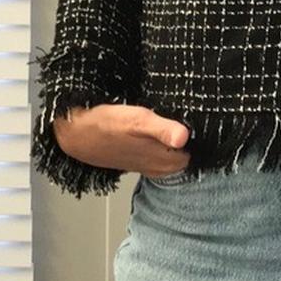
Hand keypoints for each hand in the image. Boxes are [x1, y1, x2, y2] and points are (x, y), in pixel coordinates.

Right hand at [52, 103, 190, 177]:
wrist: (76, 133)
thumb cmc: (107, 125)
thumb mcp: (137, 122)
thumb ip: (162, 129)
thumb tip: (184, 136)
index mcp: (168, 161)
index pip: (202, 152)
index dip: (203, 135)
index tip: (202, 118)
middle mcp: (163, 167)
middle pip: (191, 152)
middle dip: (193, 136)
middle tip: (190, 113)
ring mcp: (153, 164)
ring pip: (177, 152)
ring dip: (178, 137)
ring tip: (176, 117)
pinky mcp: (143, 158)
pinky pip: (164, 150)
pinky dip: (166, 140)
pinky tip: (160, 126)